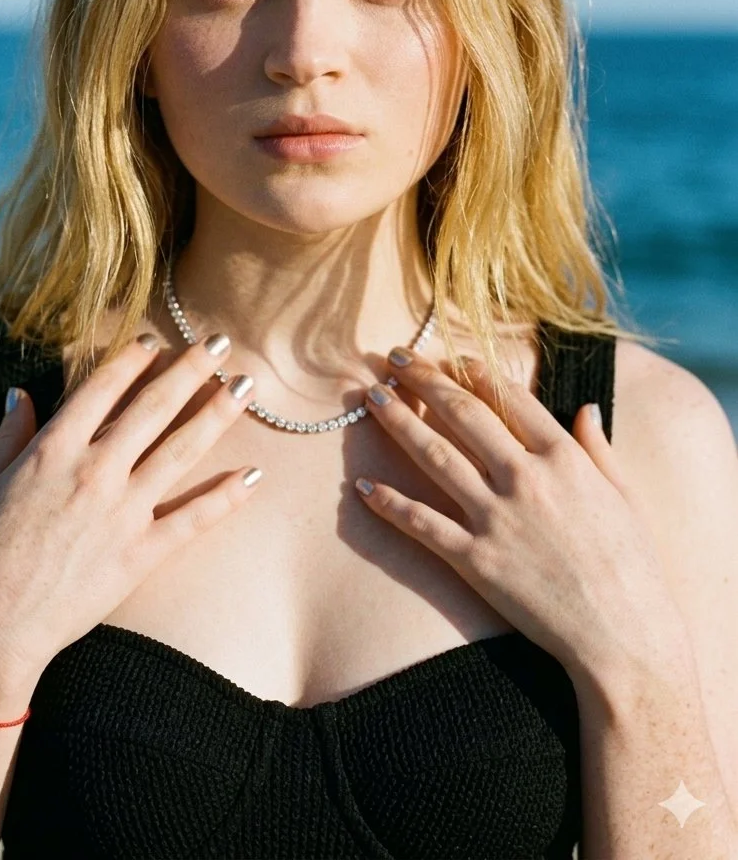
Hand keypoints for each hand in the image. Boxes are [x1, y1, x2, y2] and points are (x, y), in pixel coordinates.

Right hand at [0, 333, 260, 682]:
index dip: (133, 359)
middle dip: (191, 369)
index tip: (156, 340)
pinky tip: (253, 474)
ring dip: (219, 414)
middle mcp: (96, 471)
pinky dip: (227, 496)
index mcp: (54, 450)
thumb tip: (23, 394)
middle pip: (155, 407)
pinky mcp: (142, 553)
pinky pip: (194, 518)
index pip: (103, 388)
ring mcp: (124, 512)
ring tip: (247, 386)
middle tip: (218, 342)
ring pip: (183, 450)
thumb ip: (9, 435)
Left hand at [358, 351, 684, 682]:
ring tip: (370, 399)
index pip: (508, 398)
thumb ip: (599, 448)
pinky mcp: (475, 560)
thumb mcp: (625, 497)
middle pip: (463, 414)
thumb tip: (584, 408)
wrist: (625, 638)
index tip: (449, 356)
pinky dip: (390, 504)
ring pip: (434, 456)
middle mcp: (525, 478)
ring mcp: (496, 518)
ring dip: (398, 423)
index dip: (473, 371)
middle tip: (395, 358)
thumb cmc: (634, 568)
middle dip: (424, 380)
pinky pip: (422, 523)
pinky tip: (362, 487)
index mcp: (564, 457)